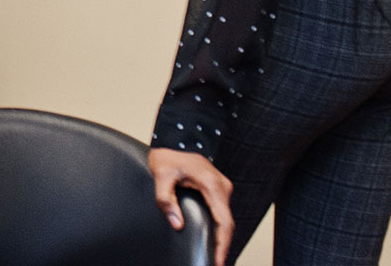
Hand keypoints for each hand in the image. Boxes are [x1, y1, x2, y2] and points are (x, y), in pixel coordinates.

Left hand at [149, 147, 233, 265]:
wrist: (176, 136)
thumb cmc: (169, 154)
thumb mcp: (162, 175)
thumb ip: (166, 199)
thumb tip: (176, 223)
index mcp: (212, 186)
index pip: (224, 222)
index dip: (222, 244)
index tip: (218, 259)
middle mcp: (222, 188)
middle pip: (228, 224)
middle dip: (223, 245)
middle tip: (215, 262)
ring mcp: (222, 188)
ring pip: (226, 218)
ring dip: (222, 237)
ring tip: (214, 255)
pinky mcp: (217, 189)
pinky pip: (221, 212)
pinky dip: (219, 227)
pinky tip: (213, 238)